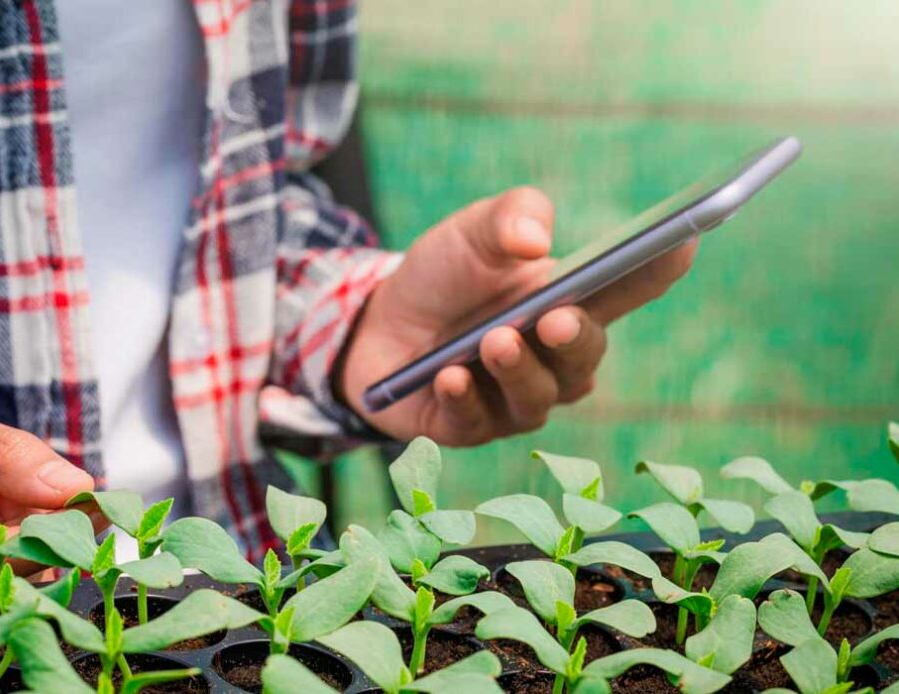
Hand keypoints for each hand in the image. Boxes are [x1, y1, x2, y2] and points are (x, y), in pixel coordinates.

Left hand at [338, 187, 695, 445]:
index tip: (683, 242)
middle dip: (575, 338)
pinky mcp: (470, 426)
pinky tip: (448, 377)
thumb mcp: (472, 231)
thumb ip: (508, 218)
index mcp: (571, 301)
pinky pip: (478, 422)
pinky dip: (465, 399)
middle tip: (556, 318)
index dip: (659, 268)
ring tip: (495, 341)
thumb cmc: (443, 275)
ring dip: (517, 370)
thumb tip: (534, 238)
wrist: (378, 323)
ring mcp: (515, 397)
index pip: (628, 288)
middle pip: (585, 355)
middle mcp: (554, 357)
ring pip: (537, 397)